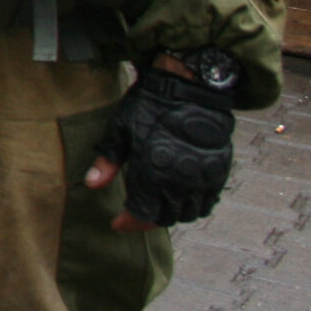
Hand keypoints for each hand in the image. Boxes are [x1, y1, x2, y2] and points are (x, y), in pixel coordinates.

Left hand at [85, 50, 235, 230]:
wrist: (190, 86)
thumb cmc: (151, 104)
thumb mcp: (121, 128)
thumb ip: (107, 160)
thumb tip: (91, 185)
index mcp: (154, 173)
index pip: (142, 214)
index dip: (128, 222)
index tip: (117, 223)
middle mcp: (181, 181)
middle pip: (166, 217)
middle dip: (148, 219)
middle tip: (136, 212)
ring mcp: (203, 178)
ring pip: (189, 213)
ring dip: (172, 214)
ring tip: (158, 204)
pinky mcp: (219, 171)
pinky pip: (209, 202)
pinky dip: (194, 206)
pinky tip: (182, 196)